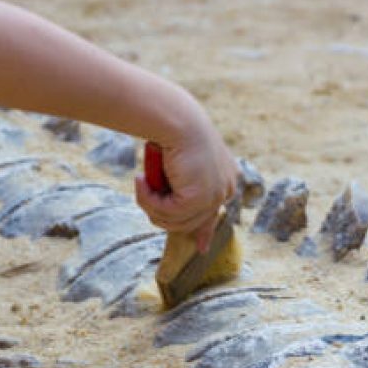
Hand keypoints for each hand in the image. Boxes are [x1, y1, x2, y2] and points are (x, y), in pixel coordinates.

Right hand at [134, 108, 235, 252]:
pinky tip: (141, 180)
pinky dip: (149, 200)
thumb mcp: (178, 163)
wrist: (174, 118)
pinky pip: (167, 213)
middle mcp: (226, 188)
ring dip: (151, 205)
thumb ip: (180, 187)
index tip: (201, 249)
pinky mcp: (199, 199)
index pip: (214, 213)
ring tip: (141, 182)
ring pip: (175, 221)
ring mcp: (215, 195)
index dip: (204, 232)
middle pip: (190, 222)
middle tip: (143, 190)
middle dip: (161, 213)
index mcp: (226, 178)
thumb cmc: (172, 131)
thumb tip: (169, 207)